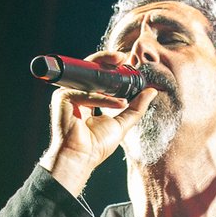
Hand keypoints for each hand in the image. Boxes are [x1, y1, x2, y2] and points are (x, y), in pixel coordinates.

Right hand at [38, 51, 155, 196]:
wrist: (81, 159)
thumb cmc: (96, 146)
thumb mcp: (122, 123)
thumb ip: (136, 107)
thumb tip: (152, 91)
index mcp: (88, 98)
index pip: (99, 77)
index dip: (112, 68)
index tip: (126, 62)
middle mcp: (77, 94)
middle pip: (91, 70)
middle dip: (106, 60)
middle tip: (122, 57)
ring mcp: (69, 95)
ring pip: (88, 77)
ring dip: (106, 74)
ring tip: (123, 70)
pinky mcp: (63, 98)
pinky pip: (86, 93)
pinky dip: (102, 98)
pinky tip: (117, 103)